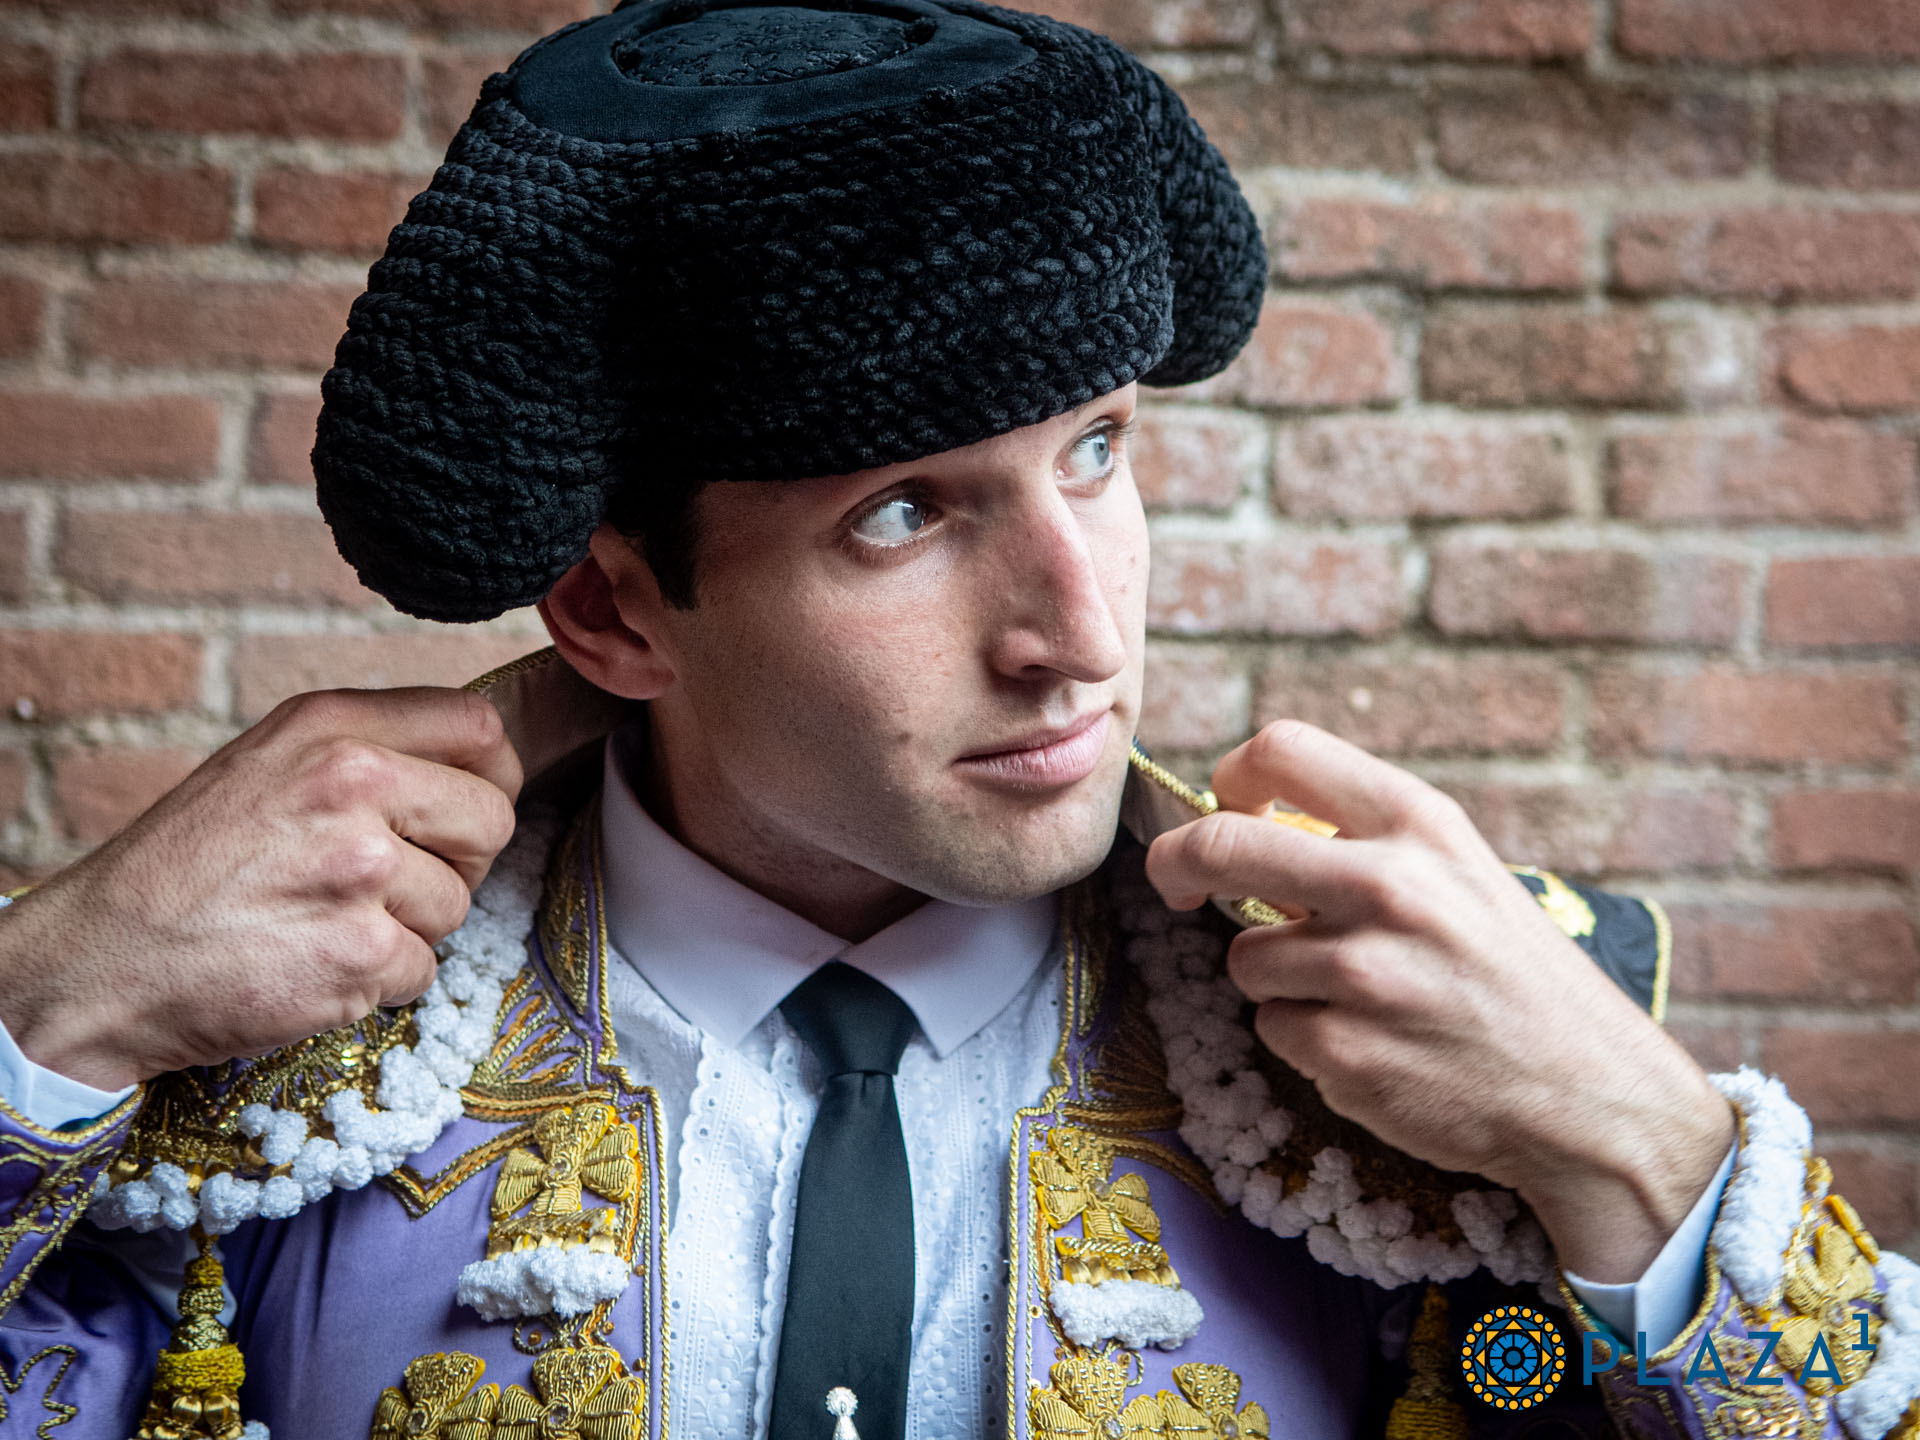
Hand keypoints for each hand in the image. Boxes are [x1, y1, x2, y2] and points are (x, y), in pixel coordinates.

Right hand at [0, 689, 521, 1091]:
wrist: (100, 962)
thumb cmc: (191, 865)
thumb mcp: (270, 764)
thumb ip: (370, 751)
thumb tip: (479, 760)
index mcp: (332, 727)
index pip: (479, 731)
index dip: (490, 776)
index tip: (466, 807)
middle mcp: (352, 784)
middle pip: (492, 819)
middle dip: (459, 859)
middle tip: (391, 882)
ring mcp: (359, 872)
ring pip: (459, 903)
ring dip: (411, 926)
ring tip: (328, 921)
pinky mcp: (359, 954)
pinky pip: (424, 969)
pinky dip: (380, 981)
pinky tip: (315, 964)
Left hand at [1144, 720, 1733, 1282]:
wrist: (1593, 1097)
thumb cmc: (1514, 978)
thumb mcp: (1461, 873)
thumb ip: (1365, 841)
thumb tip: (1247, 827)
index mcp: (1420, 823)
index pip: (1281, 749)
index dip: (1231, 778)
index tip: (1225, 809)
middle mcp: (1389, 886)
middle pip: (1219, 844)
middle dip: (1177, 862)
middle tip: (1175, 882)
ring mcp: (1364, 972)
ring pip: (1246, 957)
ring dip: (1276, 978)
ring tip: (1358, 997)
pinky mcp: (1345, 1052)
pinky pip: (1274, 1028)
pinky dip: (1307, 1040)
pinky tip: (1375, 1046)